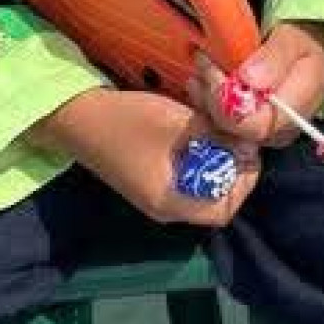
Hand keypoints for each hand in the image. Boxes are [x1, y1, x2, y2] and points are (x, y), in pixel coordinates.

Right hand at [34, 87, 258, 229]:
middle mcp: (168, 204)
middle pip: (218, 191)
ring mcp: (159, 190)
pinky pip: (188, 165)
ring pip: (205, 174)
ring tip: (210, 114)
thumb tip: (248, 141)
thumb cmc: (126, 122)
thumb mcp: (179, 124)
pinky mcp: (154, 173)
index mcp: (172, 202)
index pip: (225, 209)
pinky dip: (198, 143)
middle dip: (230, 156)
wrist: (75, 115)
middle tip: (230, 126)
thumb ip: (218, 136)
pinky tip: (194, 115)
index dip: (244, 179)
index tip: (244, 145)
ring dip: (214, 145)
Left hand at [189, 20, 323, 151]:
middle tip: (203, 59)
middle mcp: (275, 132)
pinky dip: (207, 100)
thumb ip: (274, 59)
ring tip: (202, 65)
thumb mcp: (294, 41)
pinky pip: (220, 123)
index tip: (213, 68)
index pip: (248, 125)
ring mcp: (261, 134)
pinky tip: (204, 79)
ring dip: (204, 96)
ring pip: (220, 127)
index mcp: (291, 115)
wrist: (322, 53)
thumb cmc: (308, 45)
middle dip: (210, 95)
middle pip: (230, 129)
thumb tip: (249, 79)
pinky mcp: (249, 129)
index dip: (224, 100)